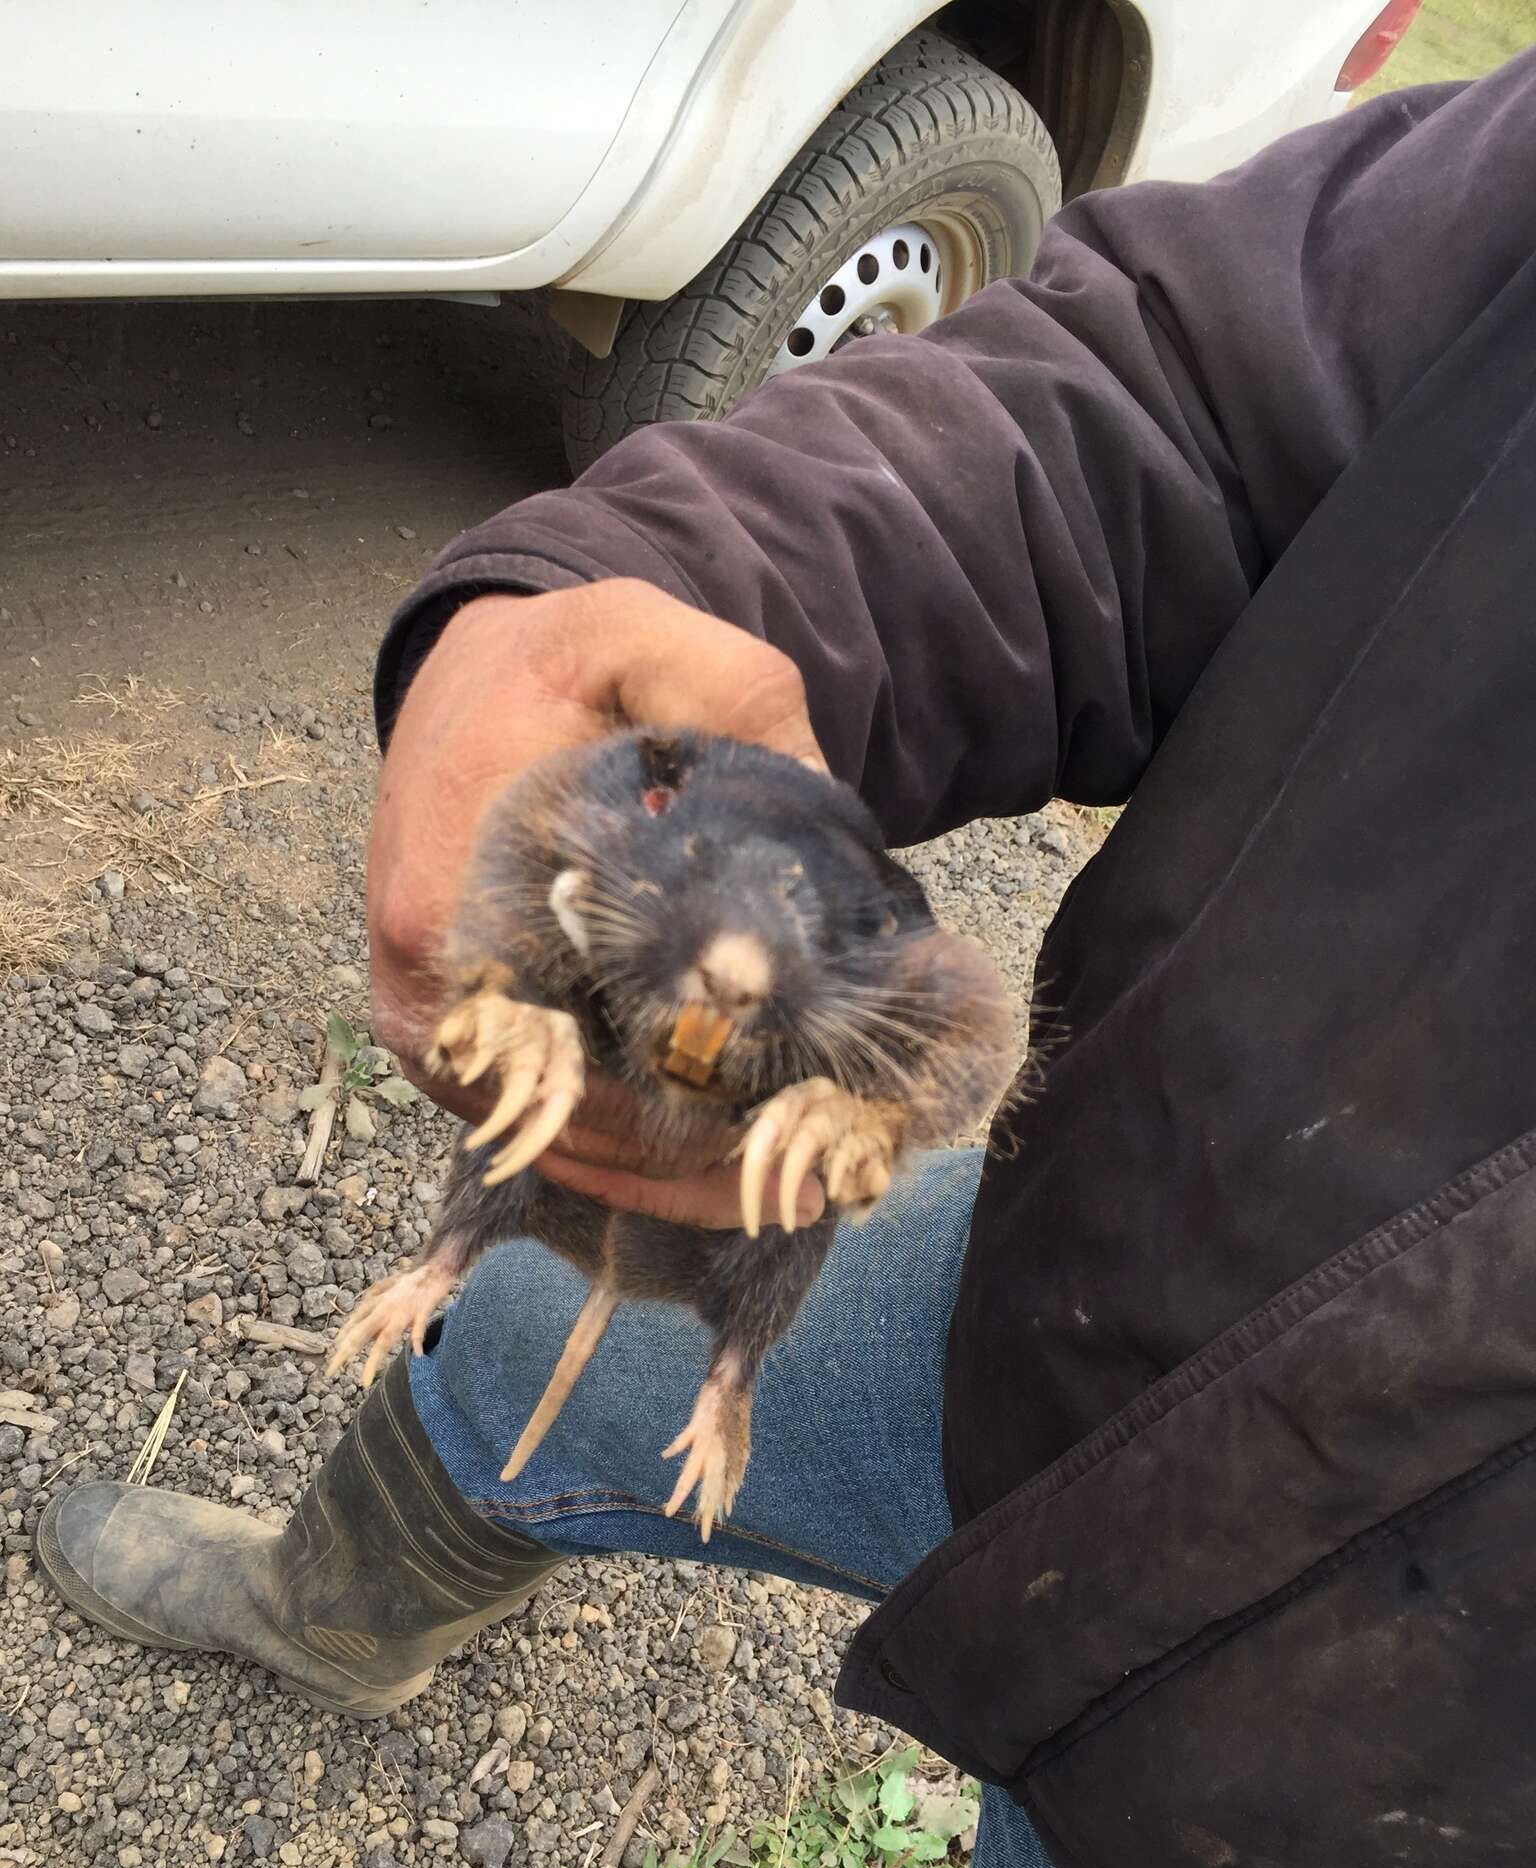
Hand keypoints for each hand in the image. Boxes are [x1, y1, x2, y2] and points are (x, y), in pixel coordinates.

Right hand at [368, 579, 827, 1228]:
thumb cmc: (554, 665)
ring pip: (558, 1140)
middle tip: (817, 1174)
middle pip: (570, 1116)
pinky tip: (720, 1170)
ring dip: (667, 1173)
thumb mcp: (641, 637)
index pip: (575, 1042)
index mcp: (457, 890)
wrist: (466, 675)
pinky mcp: (453, 1042)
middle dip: (693, 1153)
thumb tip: (820, 798)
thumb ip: (733, 694)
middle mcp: (428, 980)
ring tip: (788, 1185)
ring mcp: (435, 1023)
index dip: (687, 1097)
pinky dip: (626, 1157)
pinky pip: (541, 1127)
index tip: (792, 1121)